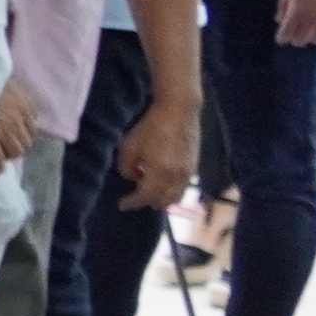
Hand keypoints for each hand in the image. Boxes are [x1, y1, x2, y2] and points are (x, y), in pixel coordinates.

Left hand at [116, 98, 198, 214]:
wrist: (179, 111)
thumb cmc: (151, 126)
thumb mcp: (129, 146)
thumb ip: (127, 167)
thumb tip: (133, 177)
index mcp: (159, 173)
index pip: (145, 196)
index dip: (132, 202)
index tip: (122, 204)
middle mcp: (176, 177)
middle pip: (162, 200)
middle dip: (147, 202)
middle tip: (135, 198)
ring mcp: (188, 173)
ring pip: (175, 196)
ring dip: (161, 198)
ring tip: (149, 192)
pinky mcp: (194, 166)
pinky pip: (183, 187)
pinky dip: (171, 190)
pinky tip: (162, 183)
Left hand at [277, 0, 315, 45]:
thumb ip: (283, 5)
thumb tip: (278, 20)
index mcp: (297, 11)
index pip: (286, 33)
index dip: (282, 38)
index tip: (281, 40)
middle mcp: (312, 19)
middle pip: (301, 40)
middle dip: (296, 40)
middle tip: (296, 36)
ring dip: (312, 39)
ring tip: (311, 35)